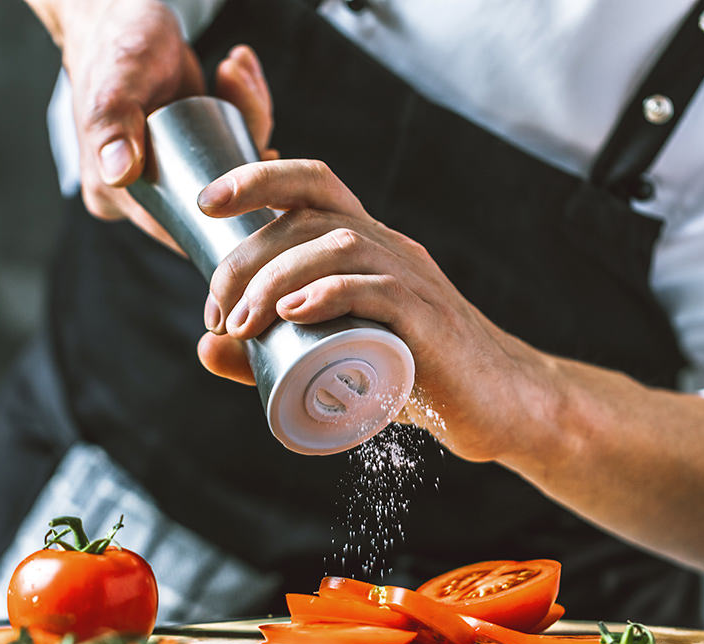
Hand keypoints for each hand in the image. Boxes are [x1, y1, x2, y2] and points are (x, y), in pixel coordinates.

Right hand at [23, 1, 274, 245]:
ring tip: (234, 72)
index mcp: (113, 195)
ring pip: (225, 169)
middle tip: (248, 105)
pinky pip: (227, 144)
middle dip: (244, 157)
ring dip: (248, 120)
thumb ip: (113, 125)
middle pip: (210, 200)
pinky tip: (239, 71)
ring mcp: (165, 170)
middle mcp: (139, 192)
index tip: (258, 177)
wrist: (117, 12)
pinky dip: (243, 109)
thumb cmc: (113, 45)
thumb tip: (119, 174)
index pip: (175, 229)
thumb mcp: (116, 85)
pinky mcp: (187, 147)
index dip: (224, 218)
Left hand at [192, 161, 703, 582]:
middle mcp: (389, 247)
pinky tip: (294, 314)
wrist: (499, 407)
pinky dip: (331, 295)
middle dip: (247, 257)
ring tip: (242, 324)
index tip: (206, 204)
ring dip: (276, 279)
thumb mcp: (333, 359)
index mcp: (366, 245)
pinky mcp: (429, 321)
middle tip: (218, 314)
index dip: (258, 177)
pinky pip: (380, 289)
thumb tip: (203, 345)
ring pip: (338, 246)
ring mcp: (413, 280)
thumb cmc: (414, 377)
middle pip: (310, 216)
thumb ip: (265, 354)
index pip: (313, 184)